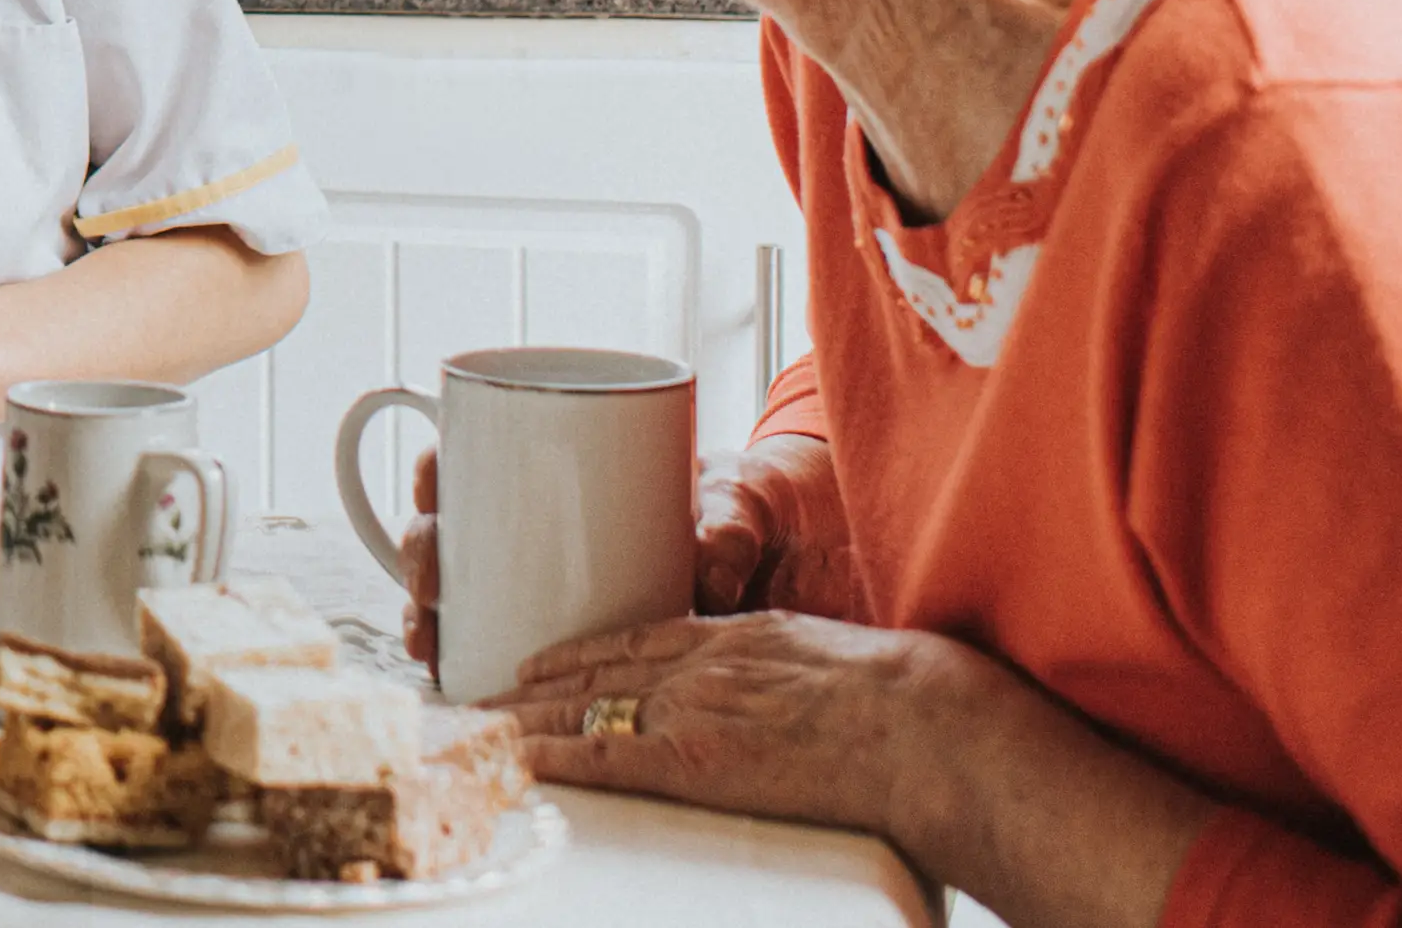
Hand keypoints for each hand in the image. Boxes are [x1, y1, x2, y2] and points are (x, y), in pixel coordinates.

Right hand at [400, 433, 836, 670]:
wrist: (817, 560)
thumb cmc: (770, 506)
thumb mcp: (753, 499)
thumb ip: (733, 521)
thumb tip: (707, 569)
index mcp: (575, 469)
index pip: (480, 452)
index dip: (439, 467)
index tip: (434, 483)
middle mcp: (547, 525)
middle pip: (455, 529)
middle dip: (422, 555)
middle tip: (432, 581)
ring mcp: (551, 582)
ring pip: (463, 592)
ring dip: (429, 615)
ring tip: (428, 639)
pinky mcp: (575, 645)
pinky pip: (501, 646)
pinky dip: (466, 658)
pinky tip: (450, 673)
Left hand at [491, 610, 992, 843]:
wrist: (925, 727)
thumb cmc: (903, 700)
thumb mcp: (828, 659)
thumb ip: (783, 667)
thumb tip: (777, 692)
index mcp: (734, 639)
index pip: (633, 642)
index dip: (576, 655)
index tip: (534, 664)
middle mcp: (701, 667)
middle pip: (594, 676)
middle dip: (531, 689)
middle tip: (478, 697)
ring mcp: (694, 711)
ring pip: (585, 711)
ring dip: (524, 721)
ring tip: (475, 728)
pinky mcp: (697, 762)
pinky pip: (606, 758)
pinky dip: (553, 757)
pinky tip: (514, 758)